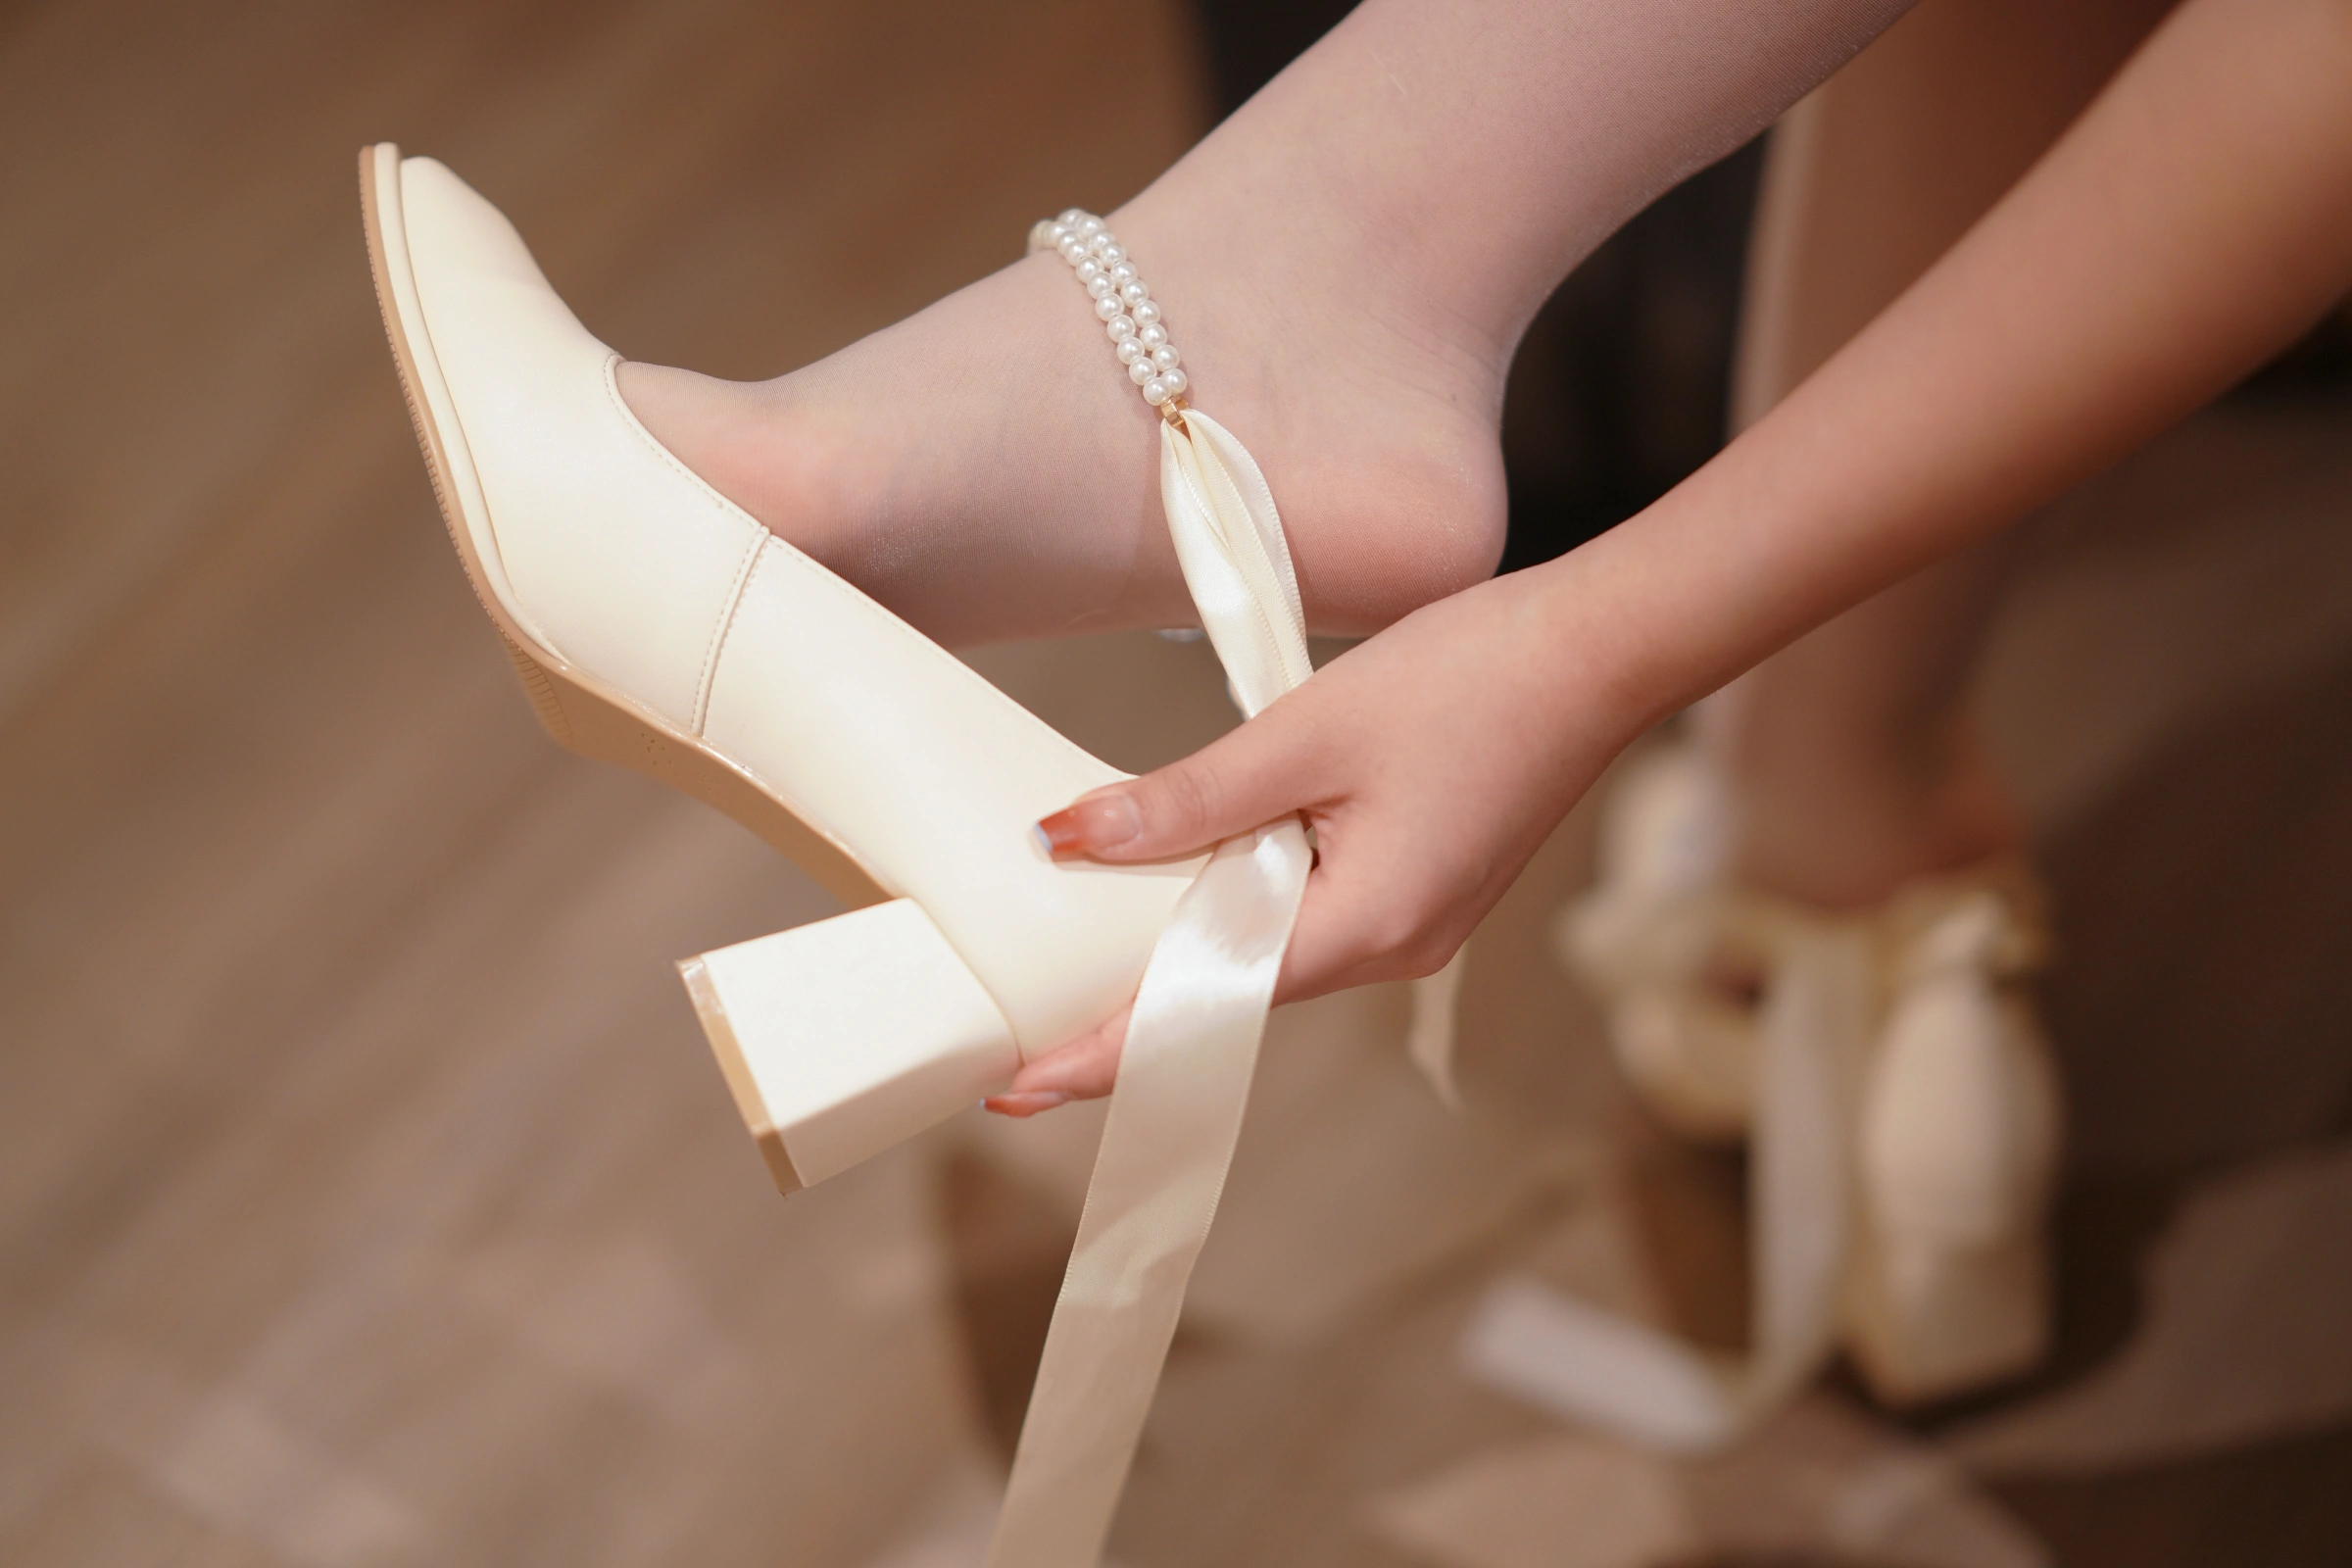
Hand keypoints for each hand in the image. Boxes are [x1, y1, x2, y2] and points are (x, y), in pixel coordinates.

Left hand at [984, 560, 1648, 1113]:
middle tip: (1023, 1031)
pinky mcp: (1419, 890)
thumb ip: (1186, 800)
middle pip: (1229, 995)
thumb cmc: (1471, 680)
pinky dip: (1240, 910)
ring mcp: (1411, 924)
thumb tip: (1069, 840)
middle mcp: (1390, 949)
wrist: (1599, 653)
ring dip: (1183, 952)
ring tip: (1083, 956)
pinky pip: (1307, 919)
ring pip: (1267, 954)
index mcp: (1363, 927)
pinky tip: (1186, 887)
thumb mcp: (1304, 732)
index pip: (1201, 1010)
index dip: (1101, 1053)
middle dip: (1128, 1011)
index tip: (1015, 1089)